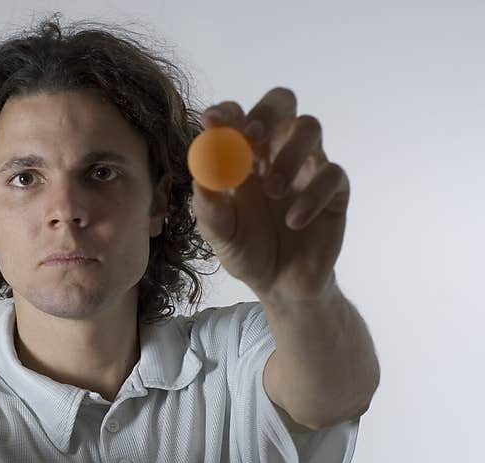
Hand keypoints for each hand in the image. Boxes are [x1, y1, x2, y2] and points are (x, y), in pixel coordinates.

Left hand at [191, 87, 350, 303]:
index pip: (235, 116)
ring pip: (310, 128)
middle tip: (253, 137)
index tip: (212, 122)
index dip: (225, 113)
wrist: (281, 285)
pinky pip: (332, 174)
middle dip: (266, 112)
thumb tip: (201, 179)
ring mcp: (308, 166)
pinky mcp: (335, 189)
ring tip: (273, 191)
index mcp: (242, 155)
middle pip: (280, 103)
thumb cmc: (246, 251)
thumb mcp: (221, 235)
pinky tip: (294, 221)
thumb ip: (210, 209)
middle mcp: (276, 151)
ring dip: (289, 154)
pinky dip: (312, 196)